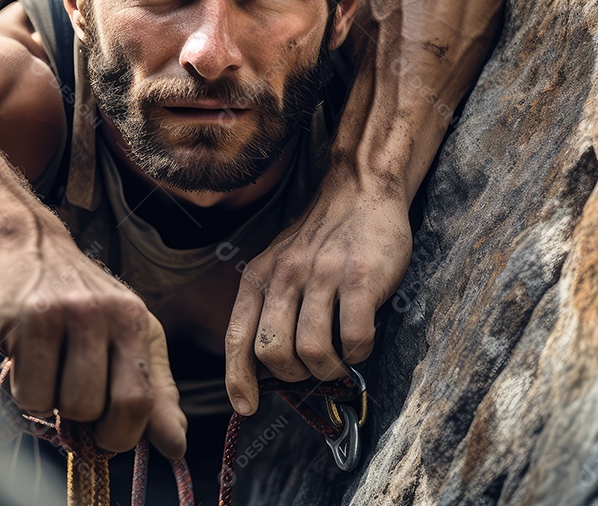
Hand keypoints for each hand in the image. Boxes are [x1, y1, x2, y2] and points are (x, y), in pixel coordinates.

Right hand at [0, 232, 186, 457]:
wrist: (31, 247)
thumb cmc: (82, 302)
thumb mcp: (129, 339)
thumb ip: (155, 392)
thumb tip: (176, 446)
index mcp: (137, 323)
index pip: (142, 401)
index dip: (122, 434)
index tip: (106, 436)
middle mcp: (107, 314)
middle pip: (98, 409)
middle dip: (82, 420)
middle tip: (70, 396)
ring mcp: (67, 314)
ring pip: (63, 404)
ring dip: (51, 406)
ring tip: (49, 374)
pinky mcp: (29, 319)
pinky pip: (27, 392)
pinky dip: (24, 394)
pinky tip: (27, 364)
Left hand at [224, 171, 411, 414]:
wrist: (361, 190)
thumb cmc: (322, 237)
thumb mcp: (279, 264)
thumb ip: (270, 305)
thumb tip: (268, 365)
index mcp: (258, 276)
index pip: (236, 338)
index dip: (237, 379)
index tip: (245, 407)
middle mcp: (284, 277)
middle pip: (273, 353)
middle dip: (294, 377)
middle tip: (313, 374)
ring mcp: (322, 276)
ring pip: (311, 351)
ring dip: (328, 371)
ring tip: (339, 364)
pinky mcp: (360, 278)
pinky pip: (353, 337)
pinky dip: (358, 353)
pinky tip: (361, 344)